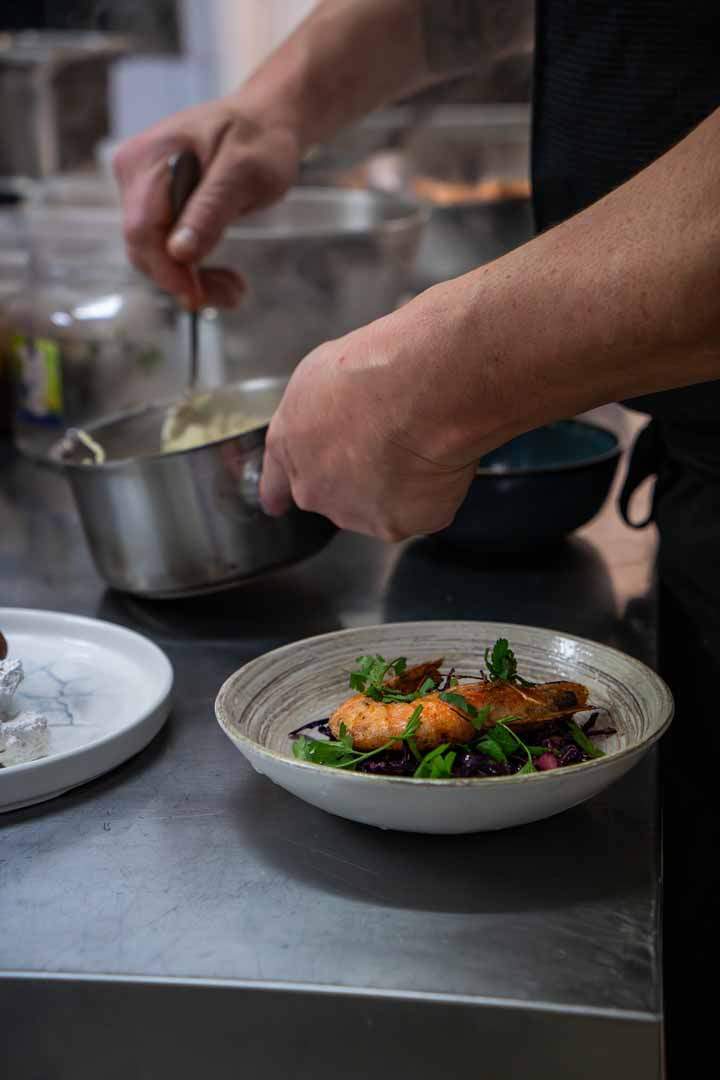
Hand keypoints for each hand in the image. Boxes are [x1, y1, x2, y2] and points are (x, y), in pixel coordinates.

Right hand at [113, 98, 300, 308]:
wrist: (264, 120)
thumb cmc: (258, 138)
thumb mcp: (243, 172)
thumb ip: (210, 210)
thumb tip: (179, 252)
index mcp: (147, 160)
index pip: (142, 229)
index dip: (167, 270)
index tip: (198, 297)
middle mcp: (134, 175)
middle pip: (145, 248)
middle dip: (185, 280)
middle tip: (234, 294)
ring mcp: (142, 190)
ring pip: (156, 255)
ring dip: (193, 280)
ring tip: (235, 289)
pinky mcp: (157, 206)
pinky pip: (166, 248)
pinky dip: (194, 269)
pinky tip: (224, 276)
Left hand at [259, 286, 484, 540]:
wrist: (419, 390)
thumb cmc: (372, 369)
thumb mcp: (320, 373)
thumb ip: (318, 412)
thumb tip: (334, 418)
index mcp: (289, 446)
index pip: (276, 483)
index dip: (279, 493)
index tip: (277, 504)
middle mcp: (316, 488)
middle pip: (334, 495)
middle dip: (358, 477)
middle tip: (389, 441)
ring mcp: (359, 512)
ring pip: (379, 507)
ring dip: (396, 486)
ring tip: (417, 444)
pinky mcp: (403, 524)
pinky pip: (421, 510)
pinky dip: (433, 491)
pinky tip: (437, 458)